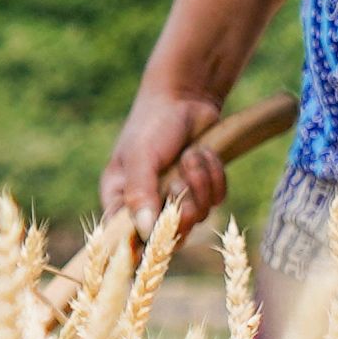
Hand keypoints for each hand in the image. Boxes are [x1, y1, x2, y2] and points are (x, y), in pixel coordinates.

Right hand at [103, 82, 230, 248]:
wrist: (187, 96)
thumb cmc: (153, 123)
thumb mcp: (141, 156)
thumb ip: (139, 194)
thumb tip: (143, 232)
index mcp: (120, 200)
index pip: (125, 239)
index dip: (143, 242)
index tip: (159, 233)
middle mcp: (148, 205)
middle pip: (170, 234)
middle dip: (182, 205)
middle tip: (179, 180)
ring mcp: (177, 198)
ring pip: (198, 216)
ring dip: (200, 182)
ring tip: (191, 155)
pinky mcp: (202, 189)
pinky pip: (217, 200)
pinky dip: (215, 176)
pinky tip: (204, 152)